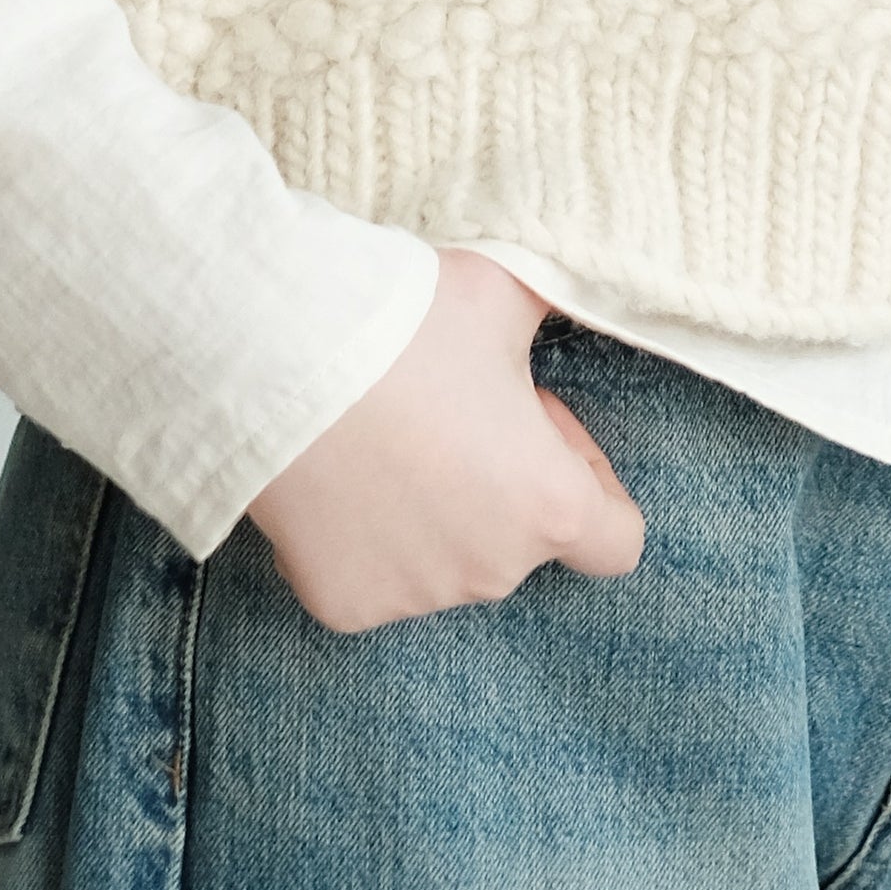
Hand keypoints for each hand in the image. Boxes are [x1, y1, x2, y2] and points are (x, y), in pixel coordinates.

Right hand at [246, 249, 647, 632]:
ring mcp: (415, 596)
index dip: (589, 480)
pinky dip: (367, 538)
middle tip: (452, 409)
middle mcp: (492, 570)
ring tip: (388, 434)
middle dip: (502, 481)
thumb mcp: (503, 292)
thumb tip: (584, 283)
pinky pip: (377, 576)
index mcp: (548, 505)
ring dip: (437, 511)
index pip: (616, 541)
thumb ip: (558, 305)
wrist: (274, 360)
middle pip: (522, 540)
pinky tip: (342, 476)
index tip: (538, 427)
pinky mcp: (345, 606)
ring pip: (448, 560)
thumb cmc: (403, 323)